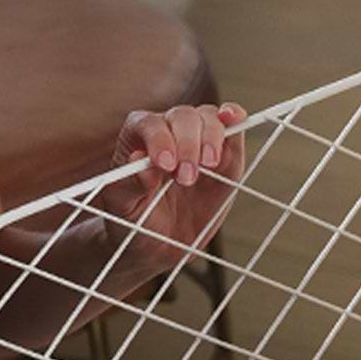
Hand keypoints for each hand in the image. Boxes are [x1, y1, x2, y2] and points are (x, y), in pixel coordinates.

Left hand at [105, 101, 246, 264]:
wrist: (162, 242)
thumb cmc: (138, 220)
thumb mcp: (124, 208)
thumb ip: (131, 185)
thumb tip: (143, 164)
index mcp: (138, 137)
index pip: (150, 125)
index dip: (159, 139)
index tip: (165, 165)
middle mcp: (169, 130)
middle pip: (183, 117)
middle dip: (187, 145)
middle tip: (186, 178)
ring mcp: (199, 139)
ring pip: (208, 118)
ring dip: (211, 138)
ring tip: (208, 166)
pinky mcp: (225, 155)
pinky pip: (232, 128)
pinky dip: (236, 120)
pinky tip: (235, 119)